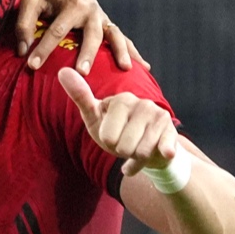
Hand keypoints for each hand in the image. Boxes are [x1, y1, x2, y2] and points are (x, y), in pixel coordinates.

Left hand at [16, 0, 147, 74]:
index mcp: (70, 3)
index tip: (32, 66)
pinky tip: (144, 68)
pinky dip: (133, 52)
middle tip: (82, 72)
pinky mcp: (107, 25)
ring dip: (120, 52)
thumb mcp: (29, 2)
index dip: (43, 48)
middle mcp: (90, 10)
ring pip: (114, 35)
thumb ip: (23, 24)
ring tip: (124, 69)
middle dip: (87, 53)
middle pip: (90, 34)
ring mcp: (102, 18)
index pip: (56, 29)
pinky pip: (123, 39)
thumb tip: (23, 51)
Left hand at [58, 67, 176, 176]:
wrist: (145, 148)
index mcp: (121, 99)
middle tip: (125, 142)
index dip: (108, 140)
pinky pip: (160, 152)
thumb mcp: (94, 117)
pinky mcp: (172, 131)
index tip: (110, 134)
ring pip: (140, 152)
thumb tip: (62, 70)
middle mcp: (142, 104)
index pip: (108, 135)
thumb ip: (80, 96)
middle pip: (124, 146)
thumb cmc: (116, 132)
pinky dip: (150, 162)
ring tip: (135, 148)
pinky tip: (145, 158)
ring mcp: (159, 116)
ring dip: (135, 158)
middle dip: (122, 151)